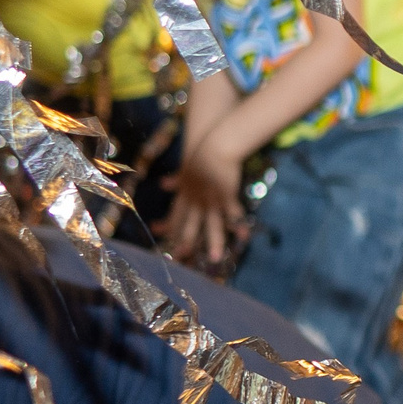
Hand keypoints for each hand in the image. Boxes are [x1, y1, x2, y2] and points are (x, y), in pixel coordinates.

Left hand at [160, 139, 243, 268]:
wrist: (214, 145)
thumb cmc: (202, 154)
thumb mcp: (186, 168)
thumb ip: (177, 180)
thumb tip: (163, 184)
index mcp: (186, 193)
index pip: (175, 213)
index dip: (167, 225)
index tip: (158, 234)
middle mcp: (197, 200)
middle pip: (190, 223)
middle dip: (186, 241)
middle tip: (181, 257)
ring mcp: (212, 199)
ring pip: (212, 224)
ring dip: (214, 242)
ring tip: (215, 258)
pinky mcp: (226, 195)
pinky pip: (232, 213)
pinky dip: (238, 225)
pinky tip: (243, 237)